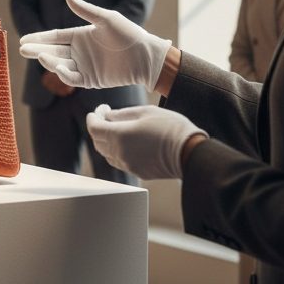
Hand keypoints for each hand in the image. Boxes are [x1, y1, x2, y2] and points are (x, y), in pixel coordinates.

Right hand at [18, 0, 170, 91]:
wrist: (146, 56)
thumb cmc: (128, 34)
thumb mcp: (106, 19)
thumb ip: (85, 10)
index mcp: (80, 35)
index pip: (54, 37)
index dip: (39, 38)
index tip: (23, 40)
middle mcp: (79, 51)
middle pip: (53, 51)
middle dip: (37, 50)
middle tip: (22, 49)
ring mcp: (84, 66)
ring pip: (60, 64)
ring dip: (49, 61)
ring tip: (40, 55)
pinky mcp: (91, 80)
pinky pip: (73, 78)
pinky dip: (64, 74)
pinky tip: (58, 68)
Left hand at [86, 103, 207, 179]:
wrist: (191, 152)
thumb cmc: (170, 127)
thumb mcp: (145, 112)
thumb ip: (121, 114)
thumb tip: (107, 115)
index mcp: (119, 136)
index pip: (93, 128)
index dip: (92, 118)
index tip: (97, 111)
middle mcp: (120, 153)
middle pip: (97, 142)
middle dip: (98, 129)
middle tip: (106, 118)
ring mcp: (128, 165)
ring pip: (107, 154)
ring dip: (107, 141)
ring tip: (117, 129)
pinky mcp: (138, 172)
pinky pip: (119, 162)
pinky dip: (117, 151)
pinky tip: (128, 143)